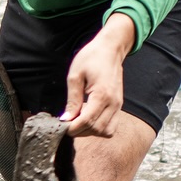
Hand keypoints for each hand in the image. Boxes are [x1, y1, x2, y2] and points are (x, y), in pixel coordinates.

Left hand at [61, 14, 135, 137]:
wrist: (110, 50)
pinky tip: (88, 119)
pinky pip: (111, 126)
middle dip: (79, 130)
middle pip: (96, 129)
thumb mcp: (75, 76)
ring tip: (78, 121)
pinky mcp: (119, 106)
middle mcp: (113, 103)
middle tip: (67, 123)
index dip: (72, 128)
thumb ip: (72, 100)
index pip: (87, 121)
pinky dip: (99, 128)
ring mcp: (118, 105)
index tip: (62, 126)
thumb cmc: (91, 58)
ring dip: (90, 131)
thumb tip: (66, 119)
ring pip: (105, 131)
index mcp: (102, 94)